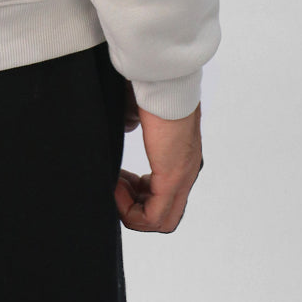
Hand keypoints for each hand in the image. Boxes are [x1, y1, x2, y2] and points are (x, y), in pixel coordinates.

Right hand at [115, 90, 203, 233]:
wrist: (166, 79)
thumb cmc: (153, 88)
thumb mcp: (140, 110)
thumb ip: (134, 121)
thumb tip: (126, 125)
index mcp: (181, 158)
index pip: (165, 198)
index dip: (137, 195)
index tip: (119, 177)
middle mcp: (186, 173)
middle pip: (164, 217)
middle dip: (134, 207)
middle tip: (116, 184)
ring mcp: (182, 177)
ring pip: (161, 222)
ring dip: (132, 211)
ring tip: (115, 185)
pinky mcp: (173, 177)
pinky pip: (154, 216)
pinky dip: (131, 210)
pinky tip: (115, 184)